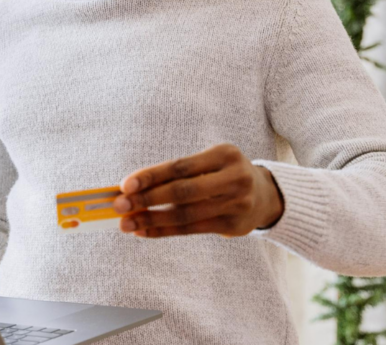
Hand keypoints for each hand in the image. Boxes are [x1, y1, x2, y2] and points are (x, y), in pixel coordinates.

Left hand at [113, 143, 284, 237]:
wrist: (265, 196)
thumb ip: (178, 174)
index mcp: (225, 153)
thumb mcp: (209, 163)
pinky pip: (191, 230)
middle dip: (147, 199)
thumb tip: (131, 187)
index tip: (124, 185)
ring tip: (127, 224)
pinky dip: (164, 231)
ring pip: (185, 214)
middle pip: (183, 191)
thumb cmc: (222, 175)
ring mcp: (237, 203)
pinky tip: (144, 232)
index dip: (151, 176)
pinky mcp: (234, 226)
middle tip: (119, 206)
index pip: (181, 166)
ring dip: (151, 220)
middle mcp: (235, 177)